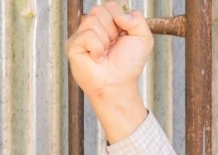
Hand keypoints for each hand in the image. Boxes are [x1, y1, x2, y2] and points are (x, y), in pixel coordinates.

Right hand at [65, 2, 152, 141]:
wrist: (118, 84)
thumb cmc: (128, 64)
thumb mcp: (144, 38)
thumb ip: (137, 19)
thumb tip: (119, 15)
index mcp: (108, 23)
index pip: (111, 6)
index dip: (121, 20)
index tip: (123, 36)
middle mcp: (93, 27)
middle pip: (100, 10)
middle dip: (113, 29)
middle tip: (113, 45)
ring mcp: (81, 35)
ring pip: (93, 20)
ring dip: (106, 39)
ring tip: (105, 52)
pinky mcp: (73, 45)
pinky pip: (87, 35)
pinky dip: (97, 47)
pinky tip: (97, 57)